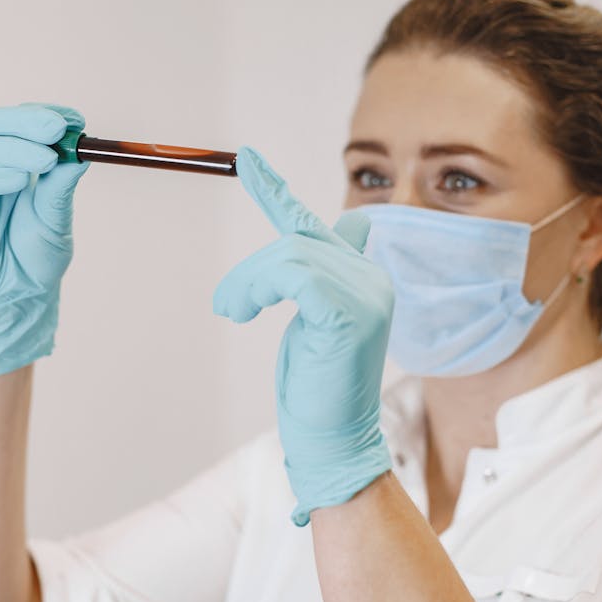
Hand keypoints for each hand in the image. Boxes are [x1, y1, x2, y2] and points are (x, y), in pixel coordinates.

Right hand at [0, 102, 88, 379]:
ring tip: (47, 158)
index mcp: (8, 160)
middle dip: (25, 122)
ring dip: (14, 148)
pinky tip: (18, 181)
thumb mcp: (56, 219)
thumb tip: (81, 151)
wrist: (17, 300)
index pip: (18, 122)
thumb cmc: (35, 258)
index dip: (44, 114)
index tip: (75, 119)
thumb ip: (61, 186)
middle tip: (57, 128)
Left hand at [213, 147, 394, 525]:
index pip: (320, 225)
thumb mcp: (312, 324)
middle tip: (227, 305)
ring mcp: (368, 293)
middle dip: (252, 271)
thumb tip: (343, 232)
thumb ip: (315, 280)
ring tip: (232, 311)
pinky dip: (258, 289)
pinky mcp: (350, 312)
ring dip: (249, 283)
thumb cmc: (317, 390)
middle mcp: (374, 279)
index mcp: (365, 279)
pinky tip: (244, 312)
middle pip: (296, 238)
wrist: (333, 442)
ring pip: (289, 255)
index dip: (277, 192)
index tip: (247, 158)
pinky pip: (292, 274)